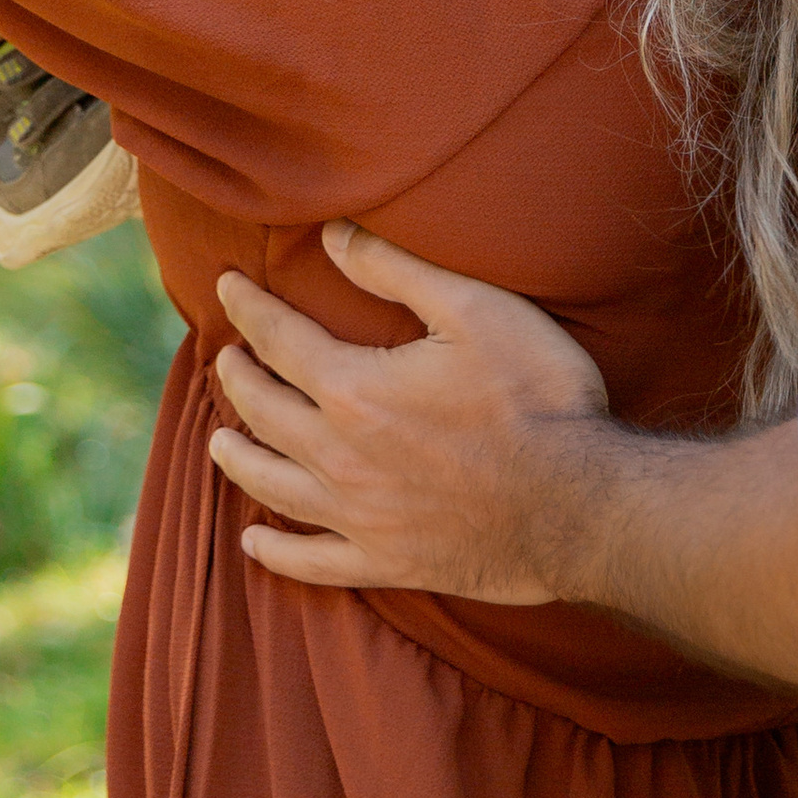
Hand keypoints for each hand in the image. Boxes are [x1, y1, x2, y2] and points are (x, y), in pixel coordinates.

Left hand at [209, 222, 612, 600]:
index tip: (226, 286)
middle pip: (264, 412)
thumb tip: (334, 235)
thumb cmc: (538, 396)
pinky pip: (313, 562)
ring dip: (239, 459)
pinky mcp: (387, 562)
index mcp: (354, 390)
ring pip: (274, 486)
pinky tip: (254, 543)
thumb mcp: (477, 309)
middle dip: (237, 377)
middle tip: (225, 357)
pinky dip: (277, 554)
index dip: (248, 308)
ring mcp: (360, 517)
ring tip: (217, 440)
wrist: (580, 505)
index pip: (279, 340)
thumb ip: (396, 269)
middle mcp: (340, 457)